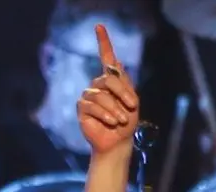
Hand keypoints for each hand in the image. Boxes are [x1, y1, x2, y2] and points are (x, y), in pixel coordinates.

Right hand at [77, 24, 139, 154]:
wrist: (119, 141)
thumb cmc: (128, 122)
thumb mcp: (132, 102)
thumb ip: (124, 84)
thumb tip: (117, 62)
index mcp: (112, 81)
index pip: (106, 58)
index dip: (103, 42)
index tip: (99, 26)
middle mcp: (98, 85)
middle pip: (109, 79)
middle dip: (123, 93)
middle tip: (132, 107)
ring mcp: (88, 95)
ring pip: (101, 95)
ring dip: (116, 109)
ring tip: (121, 120)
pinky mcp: (82, 108)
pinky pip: (93, 106)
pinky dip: (106, 115)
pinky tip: (111, 122)